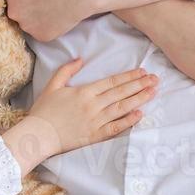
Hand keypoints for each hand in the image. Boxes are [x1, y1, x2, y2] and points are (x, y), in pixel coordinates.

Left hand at [4, 0, 93, 40]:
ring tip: (48, 7)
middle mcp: (13, 11)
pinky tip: (54, 16)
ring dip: (32, 16)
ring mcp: (26, 26)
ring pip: (25, 21)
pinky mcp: (39, 36)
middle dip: (22, 3)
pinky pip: (37, 31)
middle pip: (12, 8)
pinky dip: (43, 25)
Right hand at [6, 58, 156, 168]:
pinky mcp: (95, 136)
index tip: (142, 71)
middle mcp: (93, 105)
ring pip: (122, 108)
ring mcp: (95, 121)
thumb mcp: (53, 85)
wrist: (38, 135)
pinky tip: (140, 114)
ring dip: (139, 99)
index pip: (112, 82)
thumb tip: (80, 58)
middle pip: (121, 92)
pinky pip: (115, 127)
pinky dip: (128, 121)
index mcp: (84, 92)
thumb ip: (67, 70)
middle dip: (140, 84)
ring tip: (153, 92)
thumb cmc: (44, 110)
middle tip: (155, 79)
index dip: (129, 76)